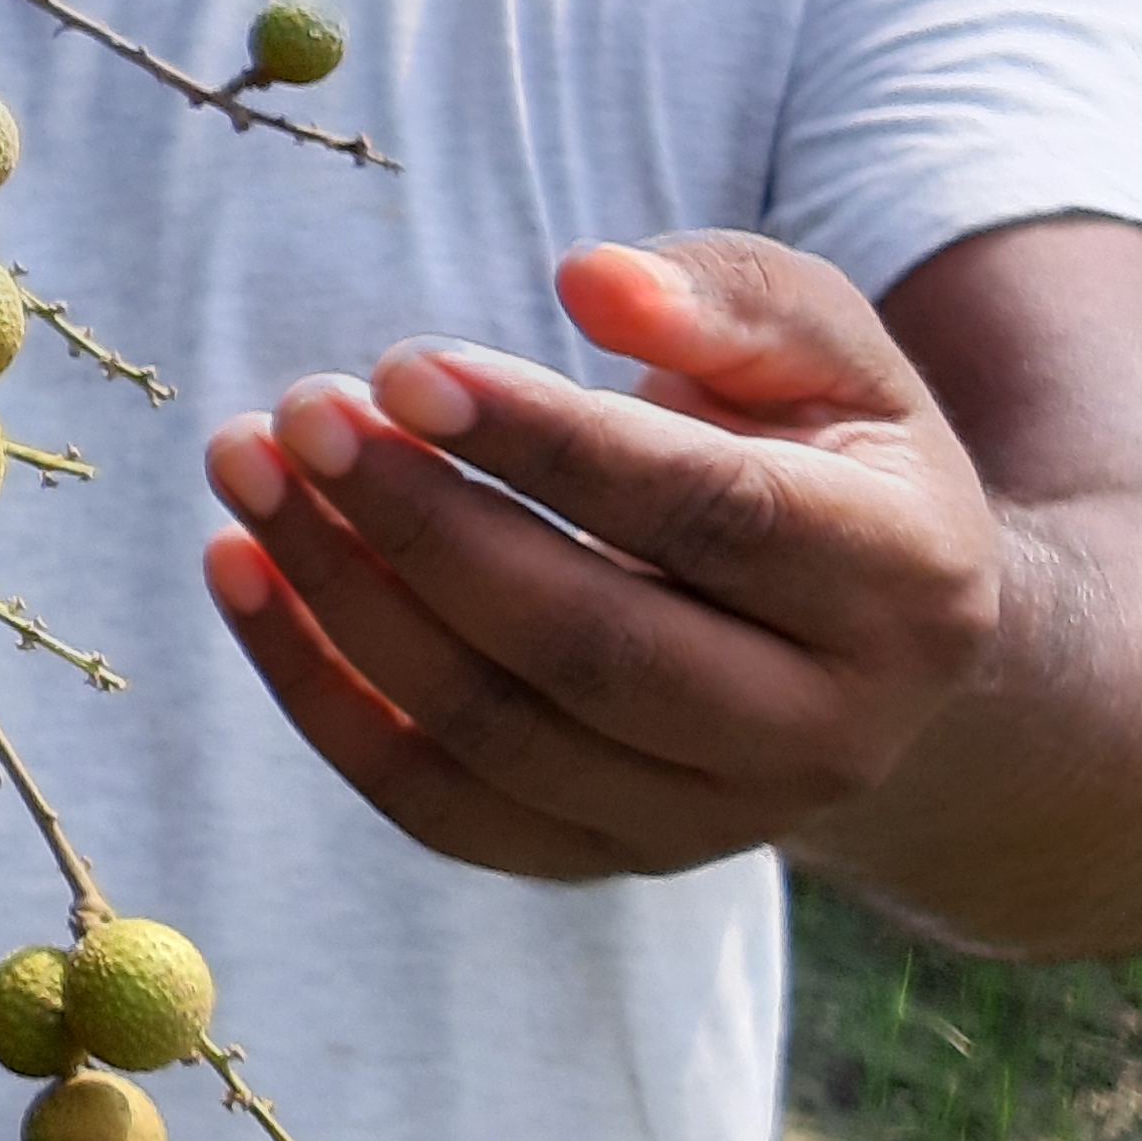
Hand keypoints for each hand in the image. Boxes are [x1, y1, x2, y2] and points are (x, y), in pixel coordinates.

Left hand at [197, 232, 1005, 881]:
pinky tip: (237, 572)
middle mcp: (825, 731)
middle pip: (590, 644)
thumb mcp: (825, 347)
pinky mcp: (606, 857)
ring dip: (342, 597)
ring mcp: (715, 820)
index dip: (546, 441)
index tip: (403, 367)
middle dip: (421, 524)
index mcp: (904, 581)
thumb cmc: (818, 449)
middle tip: (300, 412)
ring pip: (496, 731)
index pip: (708, 513)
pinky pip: (434, 804)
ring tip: (246, 466)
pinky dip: (318, 696)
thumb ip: (728, 296)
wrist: (871, 642)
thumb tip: (589, 283)